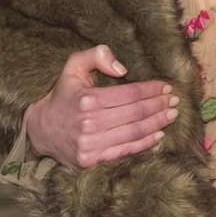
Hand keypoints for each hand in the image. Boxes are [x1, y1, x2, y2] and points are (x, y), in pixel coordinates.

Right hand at [23, 44, 178, 165]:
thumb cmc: (63, 96)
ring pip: (134, 133)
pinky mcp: (92, 160)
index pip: (129, 94)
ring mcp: (91, 144)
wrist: (41, 131)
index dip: (151, 90)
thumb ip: (95, 56)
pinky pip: (126, 151)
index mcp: (87, 99)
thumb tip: (122, 68)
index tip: (166, 87)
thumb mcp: (72, 67)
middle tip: (174, 100)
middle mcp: (90, 123)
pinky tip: (159, 134)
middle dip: (159, 106)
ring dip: (158, 123)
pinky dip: (145, 143)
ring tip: (171, 115)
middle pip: (136, 114)